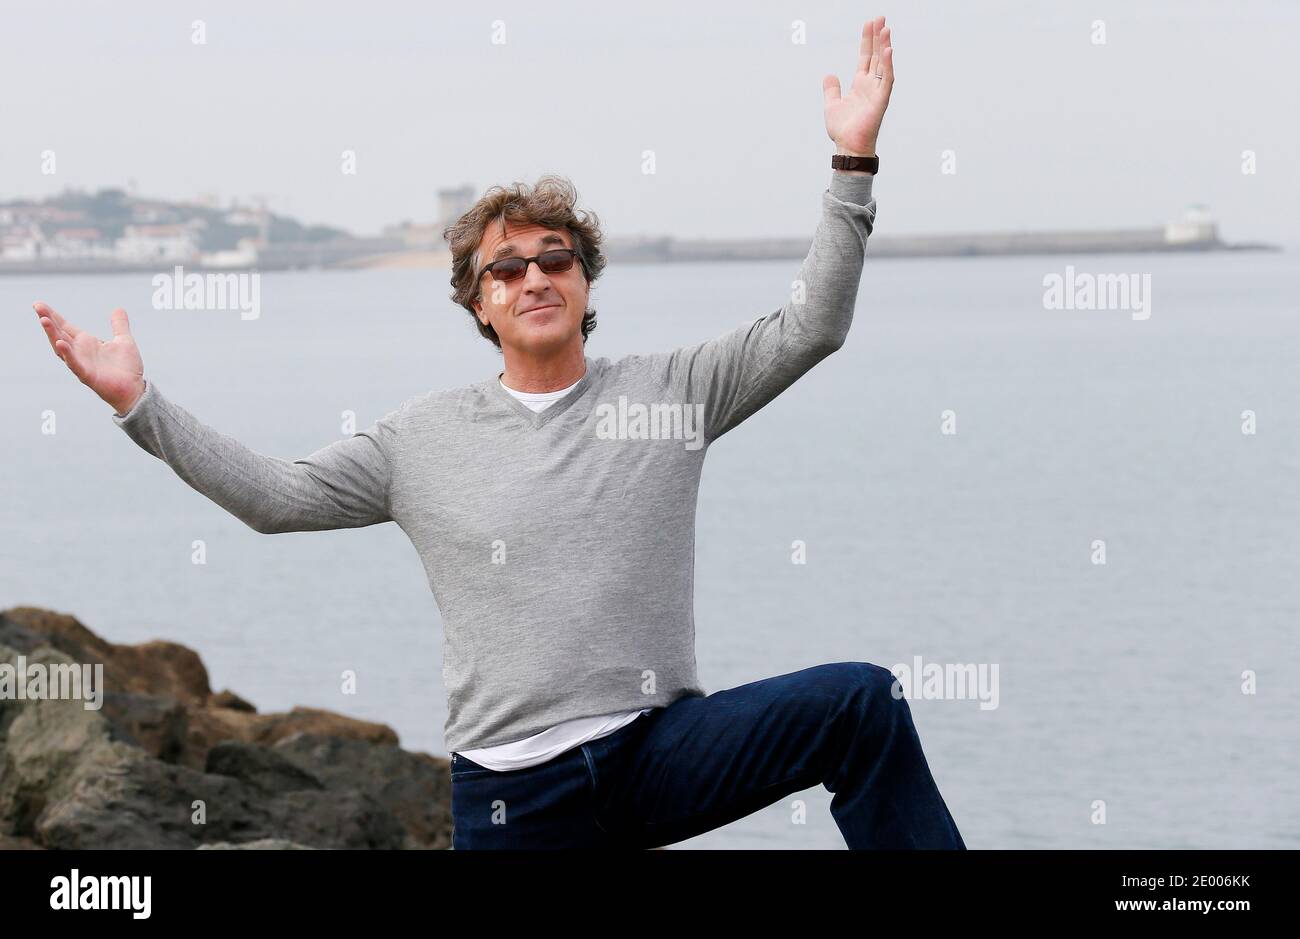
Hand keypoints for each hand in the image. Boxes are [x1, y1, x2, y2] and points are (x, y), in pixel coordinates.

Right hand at [34, 301, 145, 414]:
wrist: (134, 390)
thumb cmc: (127, 368)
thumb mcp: (124, 341)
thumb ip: (119, 325)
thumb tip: (118, 309)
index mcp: (87, 342)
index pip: (65, 326)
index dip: (53, 316)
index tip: (39, 304)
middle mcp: (80, 352)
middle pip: (59, 334)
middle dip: (48, 320)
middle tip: (37, 306)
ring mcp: (81, 364)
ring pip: (62, 348)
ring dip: (52, 334)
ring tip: (44, 320)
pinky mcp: (87, 376)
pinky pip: (75, 365)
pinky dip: (68, 355)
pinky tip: (60, 344)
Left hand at [823, 15, 894, 156]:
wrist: (847, 147)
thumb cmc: (843, 130)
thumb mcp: (832, 105)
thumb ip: (831, 89)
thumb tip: (829, 75)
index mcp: (860, 84)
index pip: (866, 57)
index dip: (867, 40)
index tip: (870, 24)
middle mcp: (871, 85)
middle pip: (876, 56)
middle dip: (878, 37)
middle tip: (880, 18)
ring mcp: (877, 92)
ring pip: (883, 64)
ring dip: (885, 46)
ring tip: (885, 29)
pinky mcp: (881, 100)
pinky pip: (886, 80)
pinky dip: (888, 65)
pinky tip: (888, 51)